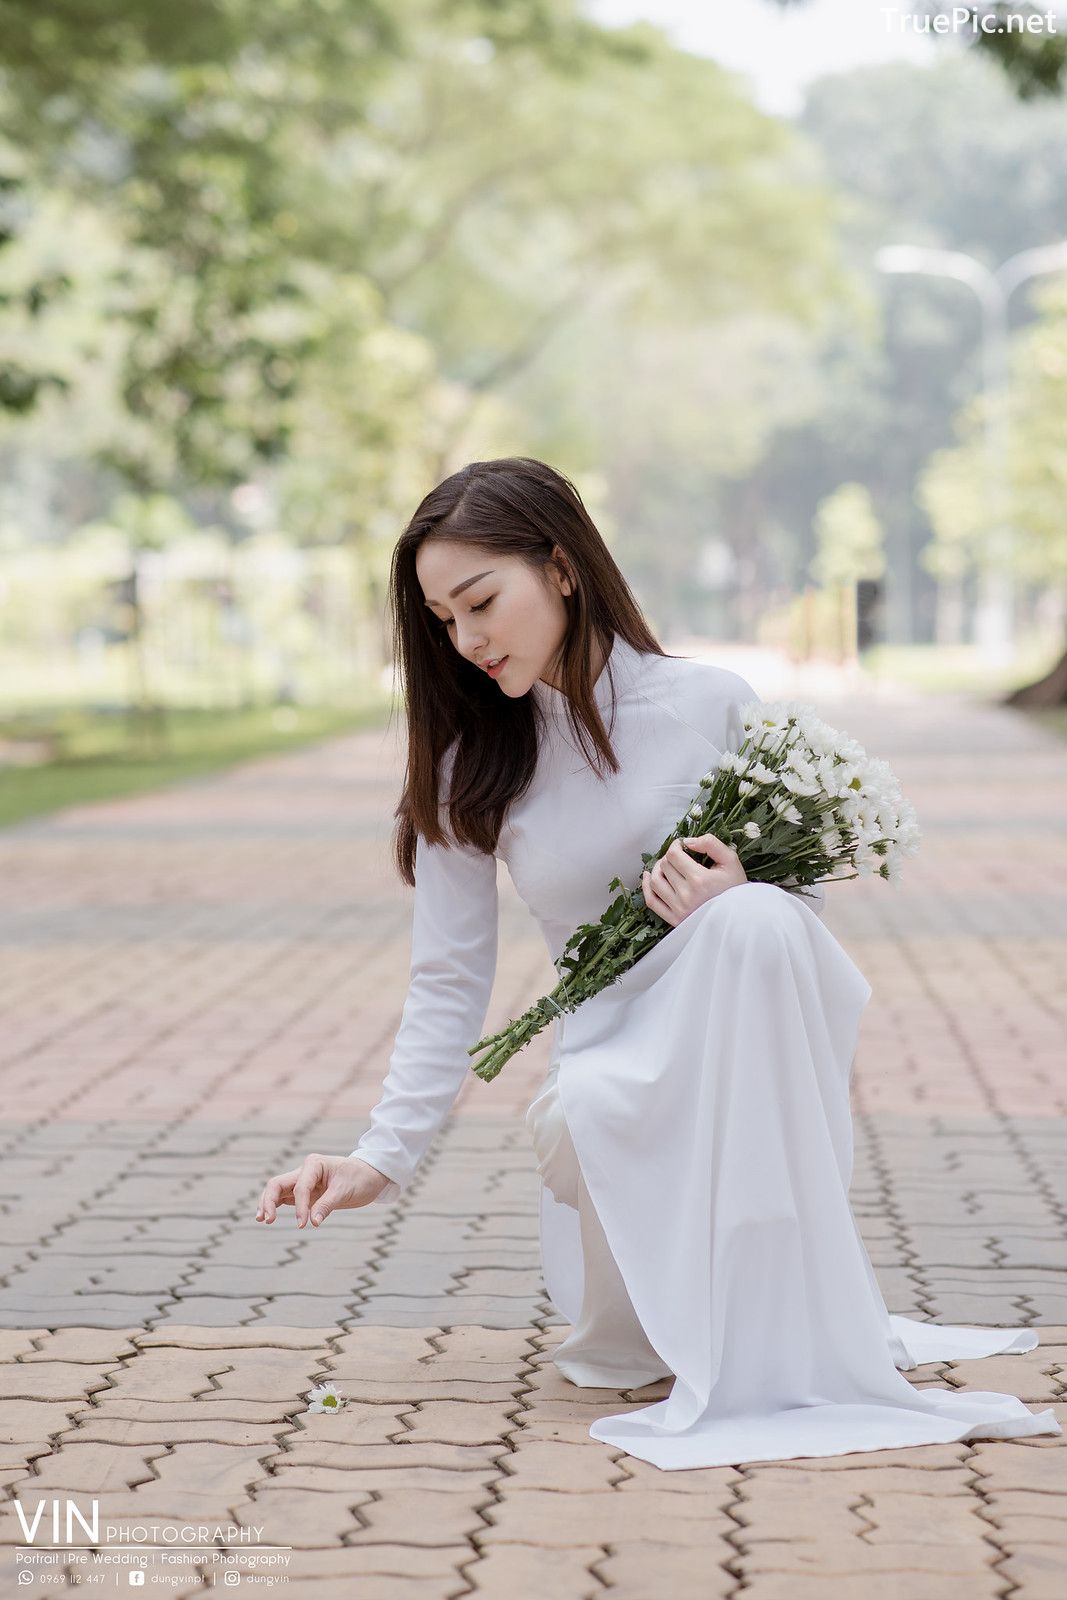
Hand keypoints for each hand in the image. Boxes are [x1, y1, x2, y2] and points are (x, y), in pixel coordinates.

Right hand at [255, 1154, 391, 1227]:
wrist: (369, 1176)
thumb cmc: (359, 1179)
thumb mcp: (345, 1191)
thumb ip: (327, 1205)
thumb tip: (313, 1222)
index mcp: (314, 1164)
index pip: (300, 1187)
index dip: (299, 1207)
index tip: (303, 1225)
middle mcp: (305, 1170)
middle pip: (278, 1184)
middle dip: (269, 1201)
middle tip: (267, 1220)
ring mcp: (302, 1181)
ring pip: (277, 1190)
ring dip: (267, 1203)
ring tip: (261, 1219)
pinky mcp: (305, 1192)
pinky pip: (285, 1198)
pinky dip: (275, 1206)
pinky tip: (267, 1217)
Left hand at [641, 833, 746, 928]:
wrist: (740, 916)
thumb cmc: (735, 887)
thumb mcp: (730, 860)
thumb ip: (711, 843)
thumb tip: (688, 841)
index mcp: (700, 880)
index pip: (673, 855)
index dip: (675, 846)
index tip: (682, 845)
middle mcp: (686, 895)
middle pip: (664, 867)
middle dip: (669, 856)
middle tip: (678, 855)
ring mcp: (679, 909)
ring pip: (655, 882)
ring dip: (657, 869)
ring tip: (666, 865)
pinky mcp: (674, 920)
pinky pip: (652, 901)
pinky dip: (646, 887)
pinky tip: (648, 877)